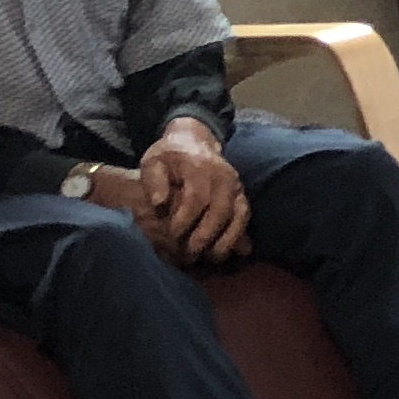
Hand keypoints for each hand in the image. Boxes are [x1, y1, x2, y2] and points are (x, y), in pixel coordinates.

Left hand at [138, 120, 250, 263]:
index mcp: (200, 168)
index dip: (185, 219)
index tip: (172, 235)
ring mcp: (237, 186)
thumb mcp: (153, 162)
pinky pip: (245, 216)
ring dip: (227, 239)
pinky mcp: (242, 194)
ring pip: (239, 215)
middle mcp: (224, 177)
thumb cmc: (169, 155)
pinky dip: (238, 235)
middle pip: (221, 210)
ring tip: (211, 258)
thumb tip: (159, 203)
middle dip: (206, 235)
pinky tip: (226, 251)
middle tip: (189, 255)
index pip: (196, 198)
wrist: (194, 140)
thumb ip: (153, 181)